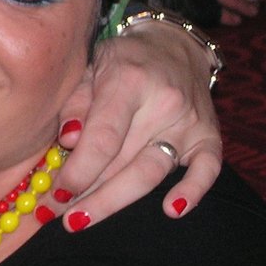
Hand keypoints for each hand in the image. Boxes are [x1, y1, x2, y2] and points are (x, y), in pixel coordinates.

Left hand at [51, 21, 222, 230]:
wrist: (174, 45)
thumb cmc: (122, 61)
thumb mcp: (91, 67)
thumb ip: (76, 102)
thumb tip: (69, 140)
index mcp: (130, 81)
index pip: (104, 137)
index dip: (79, 170)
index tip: (56, 192)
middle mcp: (164, 103)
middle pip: (122, 162)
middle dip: (86, 193)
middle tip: (57, 215)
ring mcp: (190, 122)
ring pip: (151, 173)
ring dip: (114, 201)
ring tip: (81, 220)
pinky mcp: (210, 136)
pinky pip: (207, 170)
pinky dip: (191, 192)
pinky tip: (171, 211)